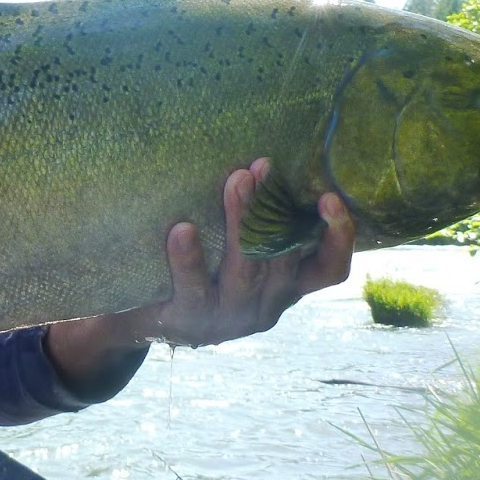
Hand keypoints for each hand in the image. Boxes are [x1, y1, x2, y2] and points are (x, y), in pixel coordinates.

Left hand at [43, 160, 354, 389]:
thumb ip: (259, 225)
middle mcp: (264, 307)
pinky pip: (193, 287)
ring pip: (243, 270)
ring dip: (241, 222)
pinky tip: (182, 229)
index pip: (329, 270)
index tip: (329, 198)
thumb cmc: (201, 272)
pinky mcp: (187, 320)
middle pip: (281, 259)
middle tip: (263, 166)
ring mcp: (226, 317)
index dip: (338, 238)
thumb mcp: (237, 256)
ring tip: (236, 180)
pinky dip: (189, 258)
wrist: (141, 320)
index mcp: (284, 288)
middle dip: (274, 209)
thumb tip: (262, 159)